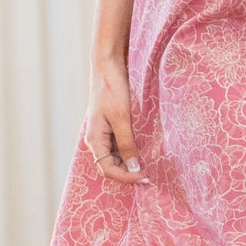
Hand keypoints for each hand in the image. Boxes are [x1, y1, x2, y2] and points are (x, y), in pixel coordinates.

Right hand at [82, 57, 149, 184]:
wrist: (108, 68)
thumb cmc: (112, 90)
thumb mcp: (122, 118)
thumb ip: (127, 144)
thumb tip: (134, 168)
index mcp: (94, 140)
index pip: (108, 169)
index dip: (126, 177)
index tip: (144, 177)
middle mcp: (97, 140)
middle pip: (111, 166)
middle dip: (129, 172)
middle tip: (150, 174)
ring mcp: (104, 135)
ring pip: (116, 158)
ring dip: (131, 163)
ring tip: (149, 163)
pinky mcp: (111, 128)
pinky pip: (120, 147)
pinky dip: (131, 151)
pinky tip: (144, 150)